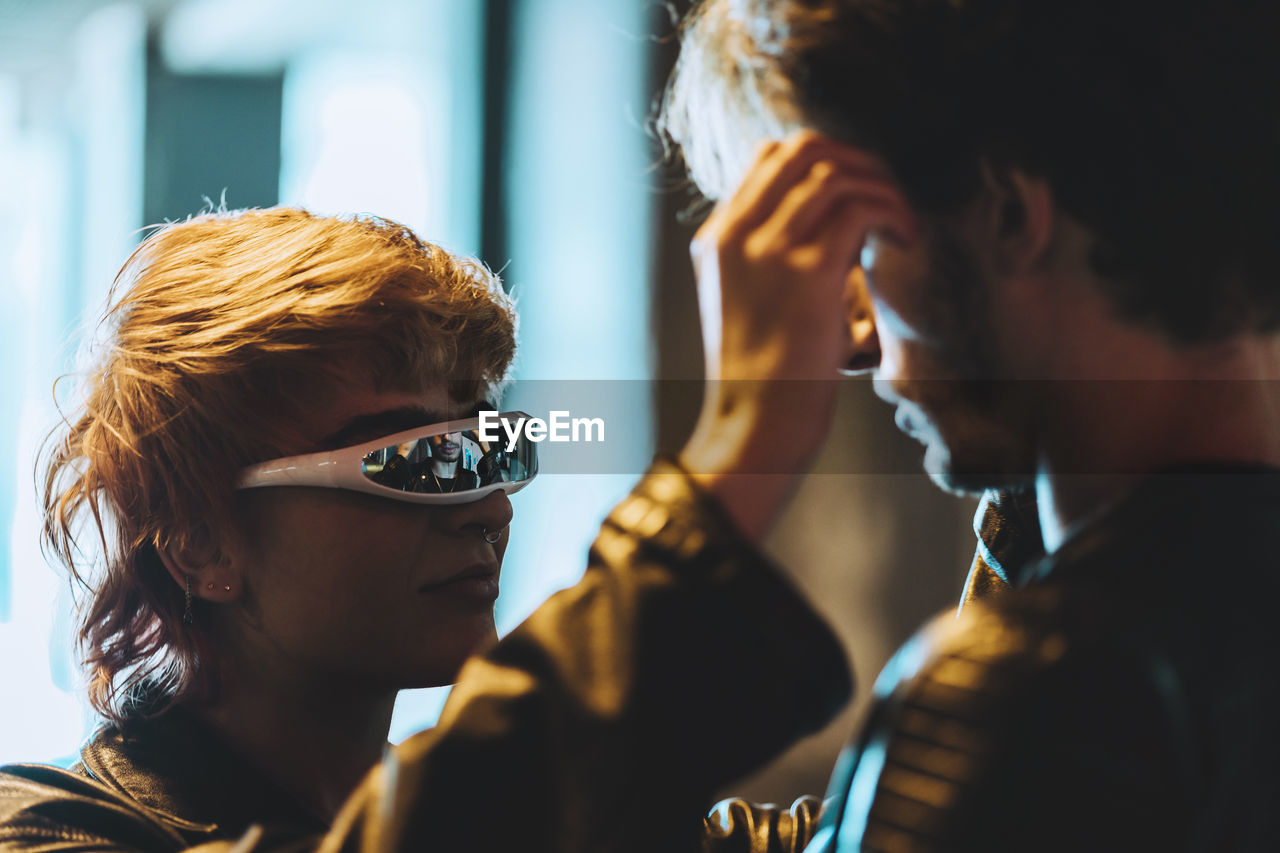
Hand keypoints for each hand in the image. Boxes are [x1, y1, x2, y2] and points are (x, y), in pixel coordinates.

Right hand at [679, 131, 916, 541]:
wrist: (756, 421)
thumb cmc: (765, 374)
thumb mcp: (749, 302)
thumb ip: (770, 256)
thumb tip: (834, 219)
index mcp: (717, 238)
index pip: (770, 157)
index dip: (824, 160)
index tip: (858, 189)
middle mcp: (736, 234)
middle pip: (802, 149)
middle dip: (857, 160)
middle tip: (887, 194)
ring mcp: (767, 250)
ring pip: (835, 173)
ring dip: (882, 187)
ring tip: (902, 220)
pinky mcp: (805, 271)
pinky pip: (859, 208)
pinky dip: (892, 213)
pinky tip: (906, 238)